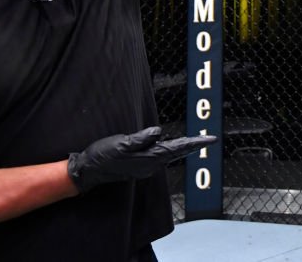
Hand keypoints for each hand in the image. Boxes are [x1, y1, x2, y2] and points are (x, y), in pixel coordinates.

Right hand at [68, 126, 216, 193]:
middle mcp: (151, 165)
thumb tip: (159, 132)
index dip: (195, 142)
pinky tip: (171, 148)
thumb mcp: (122, 143)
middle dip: (192, 146)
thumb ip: (142, 138)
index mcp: (149, 158)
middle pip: (176, 153)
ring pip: (168, 156)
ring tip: (195, 142)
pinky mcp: (139, 167)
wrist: (90, 170)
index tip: (211, 139)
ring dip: (181, 149)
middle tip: (209, 140)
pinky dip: (169, 152)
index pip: (177, 148)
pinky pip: (159, 157)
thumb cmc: (104, 154)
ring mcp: (145, 168)